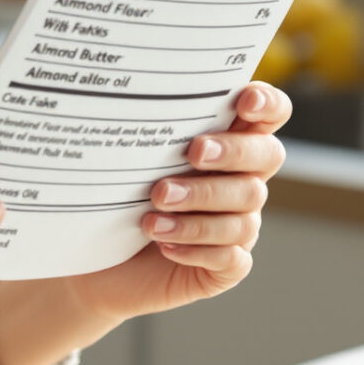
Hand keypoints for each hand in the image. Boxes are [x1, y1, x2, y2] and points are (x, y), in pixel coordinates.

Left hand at [0, 84, 292, 364]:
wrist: (94, 260)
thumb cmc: (114, 198)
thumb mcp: (128, 160)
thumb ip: (147, 132)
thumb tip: (132, 96)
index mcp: (227, 144)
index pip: (269, 115)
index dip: (267, 104)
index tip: (244, 101)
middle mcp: (241, 181)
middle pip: (267, 157)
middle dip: (233, 152)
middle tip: (193, 153)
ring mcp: (237, 225)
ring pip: (243, 212)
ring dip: (199, 207)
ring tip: (153, 210)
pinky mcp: (225, 268)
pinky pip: (230, 258)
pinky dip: (197, 248)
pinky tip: (164, 244)